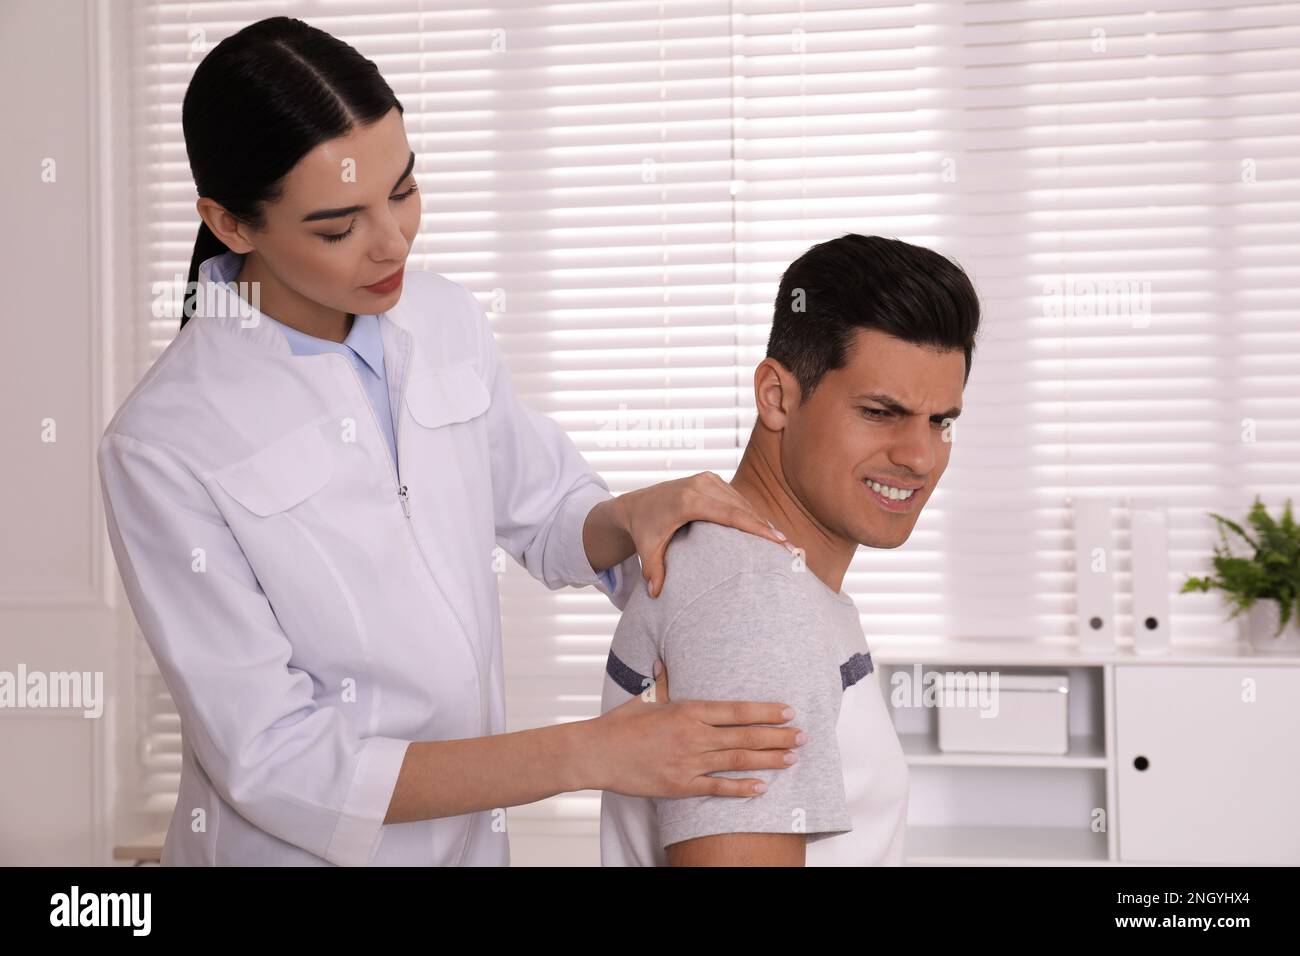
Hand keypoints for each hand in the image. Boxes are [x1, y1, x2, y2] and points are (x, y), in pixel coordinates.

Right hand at [579, 660, 804, 797]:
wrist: (595, 753)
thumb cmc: (620, 724)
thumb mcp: (646, 697)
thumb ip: (665, 681)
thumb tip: (665, 660)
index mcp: (687, 710)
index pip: (736, 710)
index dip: (765, 712)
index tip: (788, 711)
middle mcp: (692, 736)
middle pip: (744, 736)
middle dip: (777, 736)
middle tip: (803, 736)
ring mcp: (687, 763)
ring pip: (737, 760)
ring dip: (768, 760)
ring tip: (792, 758)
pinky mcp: (680, 786)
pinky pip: (717, 788)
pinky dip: (741, 788)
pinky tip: (762, 788)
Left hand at [614, 472, 787, 597]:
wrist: (634, 505)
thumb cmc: (643, 530)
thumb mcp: (646, 550)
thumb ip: (652, 570)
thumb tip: (655, 595)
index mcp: (689, 500)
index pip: (731, 515)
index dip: (757, 528)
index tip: (779, 540)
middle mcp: (701, 484)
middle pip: (743, 508)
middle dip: (767, 527)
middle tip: (791, 548)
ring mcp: (707, 479)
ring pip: (742, 502)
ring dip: (761, 521)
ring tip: (783, 542)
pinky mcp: (710, 480)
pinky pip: (736, 498)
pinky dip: (750, 513)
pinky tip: (765, 530)